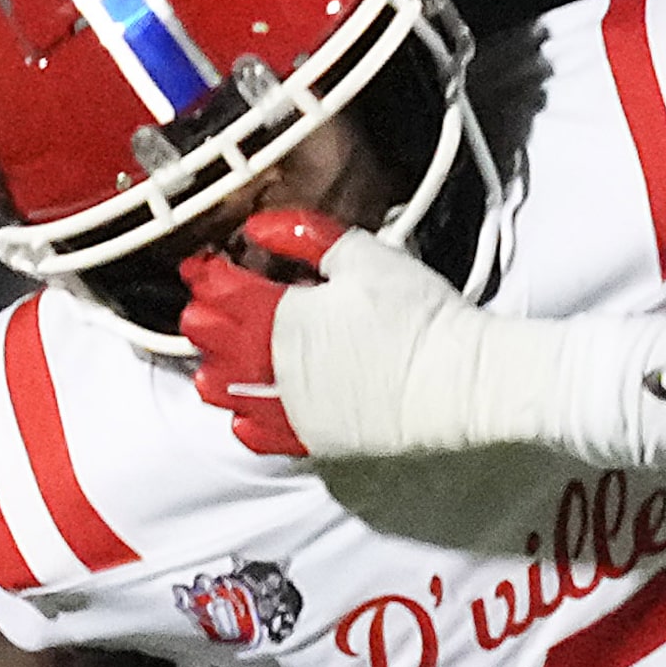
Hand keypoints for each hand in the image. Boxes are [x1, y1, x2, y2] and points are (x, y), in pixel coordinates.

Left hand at [184, 210, 502, 458]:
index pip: (220, 291)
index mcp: (279, 316)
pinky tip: (252, 403)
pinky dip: (244, 417)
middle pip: (211, 342)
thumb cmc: (419, 316)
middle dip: (205, 317)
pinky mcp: (309, 439)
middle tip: (215, 302)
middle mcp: (271, 367)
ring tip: (227, 352)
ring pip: (224, 392)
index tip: (207, 265)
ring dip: (217, 367)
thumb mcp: (364, 255)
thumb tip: (259, 227)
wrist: (459, 381)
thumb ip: (304, 235)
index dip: (206, 273)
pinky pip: (256, 434)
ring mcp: (287, 409)